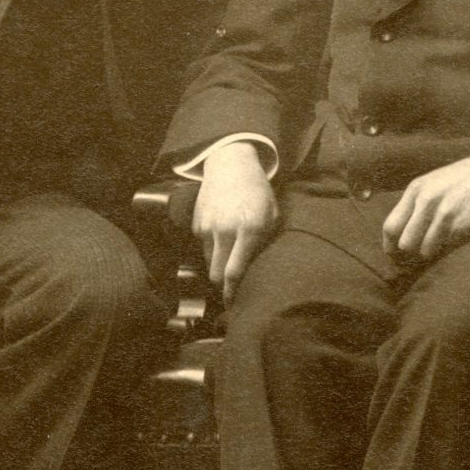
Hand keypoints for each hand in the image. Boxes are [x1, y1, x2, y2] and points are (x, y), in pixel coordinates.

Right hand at [193, 141, 280, 300]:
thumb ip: (266, 243)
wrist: (231, 165)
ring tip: (230, 254)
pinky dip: (211, 248)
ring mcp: (208, 226)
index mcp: (249, 229)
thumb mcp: (273, 216)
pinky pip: (202, 246)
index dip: (232, 293)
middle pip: (216, 274)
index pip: (234, 272)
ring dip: (218, 264)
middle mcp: (225, 230)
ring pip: (208, 262)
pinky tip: (222, 235)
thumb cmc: (258, 193)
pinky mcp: (197, 223)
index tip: (233, 304)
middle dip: (222, 284)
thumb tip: (257, 272)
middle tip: (232, 285)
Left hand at [382, 150, 469, 264]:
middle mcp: (426, 200)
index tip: (395, 257)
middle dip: (409, 255)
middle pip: (404, 242)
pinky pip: (445, 248)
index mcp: (416, 189)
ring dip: (430, 253)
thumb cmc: (463, 180)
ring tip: (439, 246)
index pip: (390, 226)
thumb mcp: (433, 183)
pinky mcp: (461, 224)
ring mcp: (443, 212)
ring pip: (423, 250)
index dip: (390, 247)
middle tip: (415, 260)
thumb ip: (416, 204)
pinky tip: (454, 239)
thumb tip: (399, 235)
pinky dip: (447, 249)